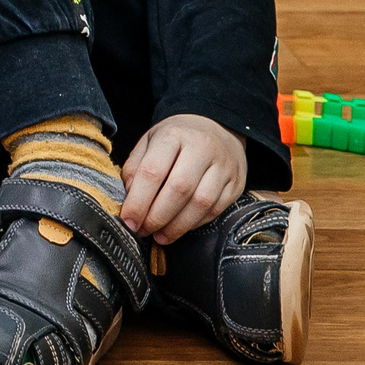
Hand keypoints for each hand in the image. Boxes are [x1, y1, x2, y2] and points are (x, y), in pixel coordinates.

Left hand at [118, 114, 245, 244]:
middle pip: (179, 189)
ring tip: (160, 236)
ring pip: (201, 203)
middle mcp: (202, 148)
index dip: (138, 201)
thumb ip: (135, 168)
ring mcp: (223, 166)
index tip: (128, 220)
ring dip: (177, 226)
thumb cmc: (177, 139)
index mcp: (173, 135)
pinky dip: (195, 224)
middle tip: (143, 230)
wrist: (218, 128)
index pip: (153, 171)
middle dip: (157, 217)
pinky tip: (180, 227)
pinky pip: (216, 210)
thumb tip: (130, 199)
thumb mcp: (149, 142)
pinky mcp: (236, 183)